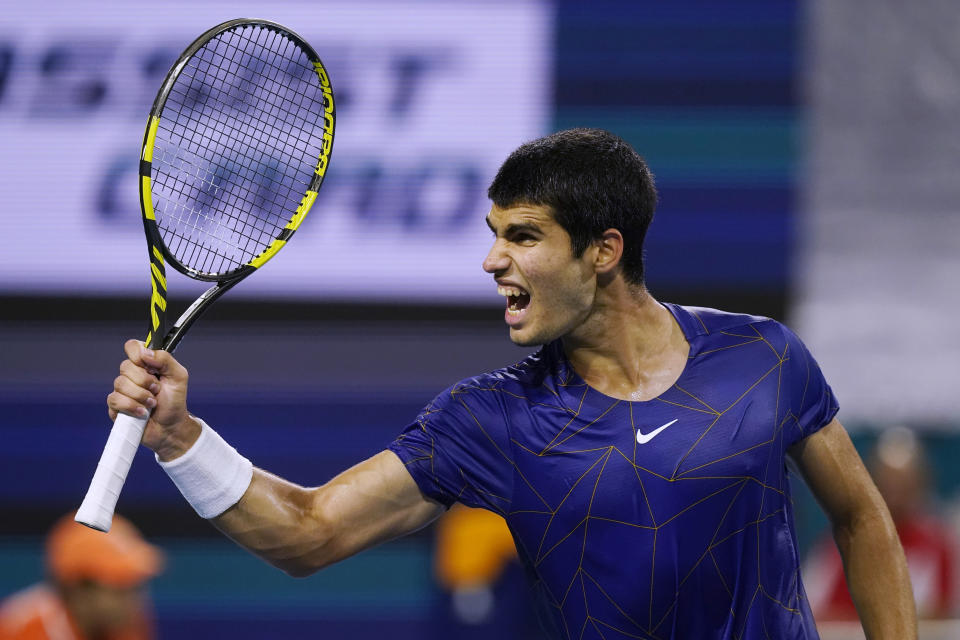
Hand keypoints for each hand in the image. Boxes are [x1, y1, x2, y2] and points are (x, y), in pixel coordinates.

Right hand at [108, 339, 198, 460]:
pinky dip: (132, 407)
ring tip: (152, 404)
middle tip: (157, 390)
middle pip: (126, 366)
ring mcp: (122, 390)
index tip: (150, 366)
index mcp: (146, 363)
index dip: (137, 353)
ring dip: (141, 396)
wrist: (170, 427)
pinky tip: (142, 413)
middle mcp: (131, 374)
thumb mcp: (178, 376)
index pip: (132, 346)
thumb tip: (145, 352)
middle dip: (145, 381)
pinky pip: (115, 400)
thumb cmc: (174, 401)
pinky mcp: (115, 406)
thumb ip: (165, 359)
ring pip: (120, 383)